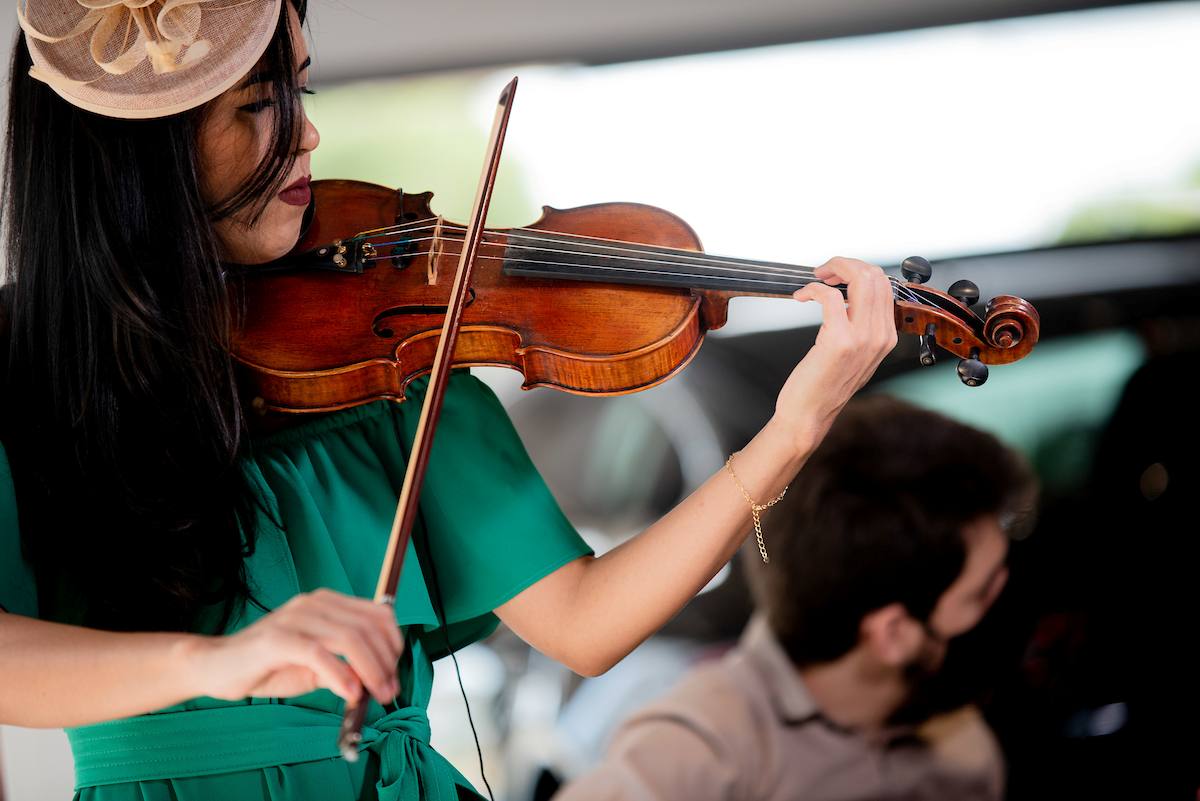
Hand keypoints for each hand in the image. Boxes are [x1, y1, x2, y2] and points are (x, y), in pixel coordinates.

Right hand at [182, 588, 404, 704]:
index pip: (377, 614)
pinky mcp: (277, 638)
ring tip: (374, 696)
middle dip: (386, 662)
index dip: (393, 643)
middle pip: (368, 627)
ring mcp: (295, 618)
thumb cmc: (267, 666)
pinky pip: (320, 654)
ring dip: (370, 671)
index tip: (394, 673)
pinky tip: (349, 695)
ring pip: (350, 638)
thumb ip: (345, 666)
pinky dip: (341, 676)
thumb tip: (377, 680)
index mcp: (326, 603)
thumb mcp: (315, 666)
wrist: (215, 666)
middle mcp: (314, 603)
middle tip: (388, 692)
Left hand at [772, 257, 897, 451]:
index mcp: (887, 337)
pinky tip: (802, 296)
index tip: (836, 276)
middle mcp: (880, 336)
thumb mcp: (855, 356)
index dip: (858, 271)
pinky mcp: (838, 340)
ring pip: (860, 279)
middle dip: (846, 264)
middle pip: (875, 276)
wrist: (810, 414)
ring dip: (833, 269)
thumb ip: (861, 328)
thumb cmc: (824, 385)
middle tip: (824, 273)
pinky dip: (813, 289)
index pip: (884, 285)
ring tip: (815, 279)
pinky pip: (830, 296)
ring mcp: (862, 338)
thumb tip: (850, 297)